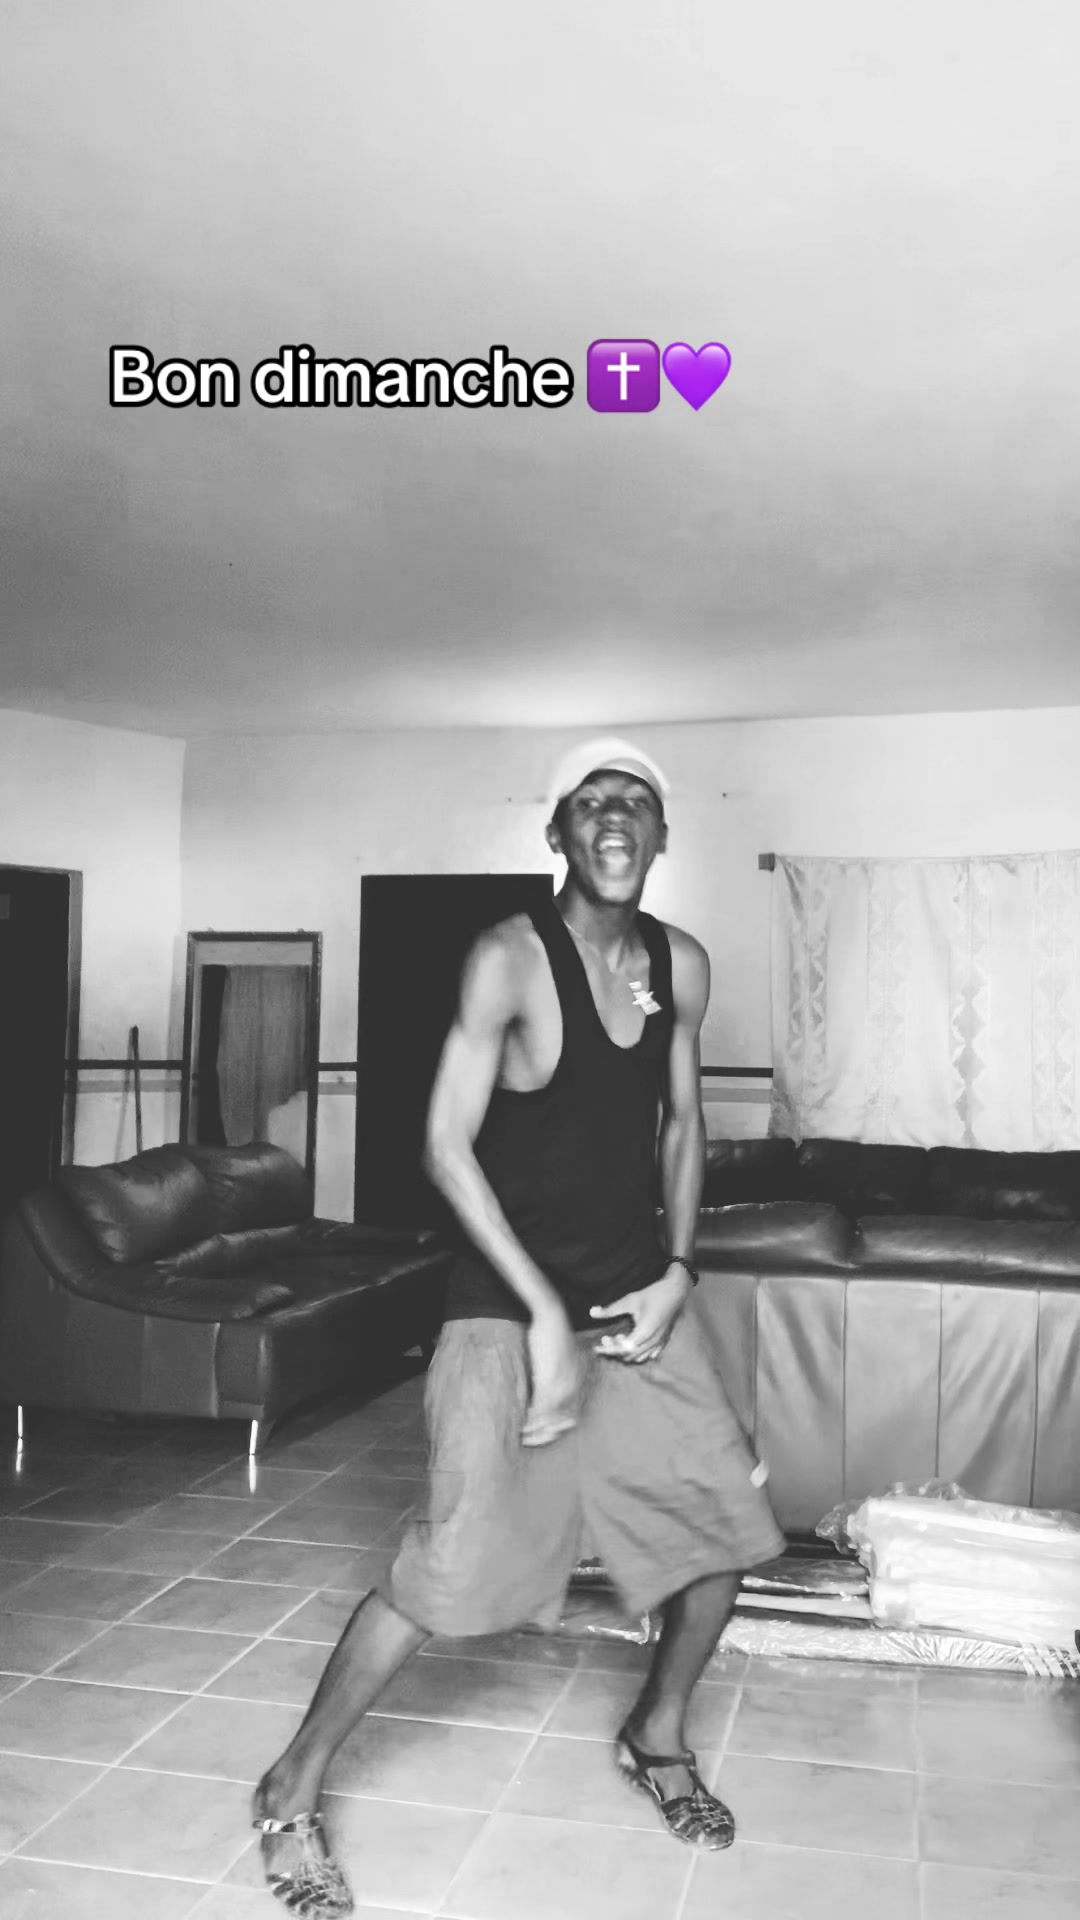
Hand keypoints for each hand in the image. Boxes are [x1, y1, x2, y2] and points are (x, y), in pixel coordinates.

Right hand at [522, 1306, 582, 1446]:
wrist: (552, 1317)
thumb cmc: (555, 1336)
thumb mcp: (563, 1360)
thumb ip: (560, 1377)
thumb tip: (549, 1391)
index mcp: (580, 1382)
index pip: (573, 1416)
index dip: (558, 1429)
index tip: (545, 1436)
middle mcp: (574, 1386)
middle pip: (564, 1422)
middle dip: (547, 1435)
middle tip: (532, 1441)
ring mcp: (563, 1384)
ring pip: (551, 1418)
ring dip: (537, 1430)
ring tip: (523, 1435)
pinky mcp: (549, 1379)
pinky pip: (541, 1407)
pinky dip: (532, 1419)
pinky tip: (522, 1424)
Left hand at [590, 1264, 692, 1364]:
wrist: (676, 1291)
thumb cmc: (653, 1294)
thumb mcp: (630, 1300)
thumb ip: (610, 1309)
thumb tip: (591, 1312)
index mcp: (644, 1333)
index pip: (622, 1349)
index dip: (608, 1350)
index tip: (597, 1347)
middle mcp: (652, 1341)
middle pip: (629, 1356)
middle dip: (614, 1351)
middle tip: (605, 1341)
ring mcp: (660, 1342)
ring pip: (640, 1358)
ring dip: (626, 1353)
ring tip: (618, 1341)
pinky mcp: (664, 1341)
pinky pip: (651, 1355)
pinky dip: (639, 1354)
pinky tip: (633, 1345)